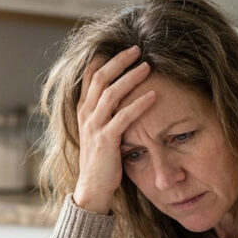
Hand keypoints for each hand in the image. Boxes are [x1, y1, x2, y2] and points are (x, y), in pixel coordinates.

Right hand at [73, 46, 155, 214]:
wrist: (92, 188)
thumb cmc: (101, 160)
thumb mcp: (99, 131)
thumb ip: (106, 113)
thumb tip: (123, 95)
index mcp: (84, 110)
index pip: (90, 76)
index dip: (105, 59)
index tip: (123, 48)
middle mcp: (86, 115)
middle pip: (100, 78)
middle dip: (119, 61)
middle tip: (138, 49)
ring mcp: (94, 127)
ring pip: (110, 94)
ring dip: (130, 78)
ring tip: (148, 67)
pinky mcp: (105, 141)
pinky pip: (123, 118)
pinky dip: (139, 105)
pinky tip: (153, 96)